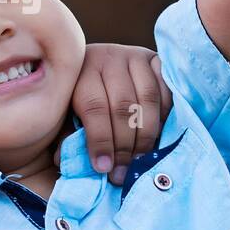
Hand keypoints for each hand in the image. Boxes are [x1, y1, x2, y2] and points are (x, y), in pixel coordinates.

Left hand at [65, 44, 172, 185]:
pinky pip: (166, 91)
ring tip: (140, 161)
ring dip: (146, 136)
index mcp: (81, 71)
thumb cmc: (78, 93)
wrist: (97, 60)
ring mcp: (134, 56)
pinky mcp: (155, 59)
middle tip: (122, 172)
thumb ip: (68, 133)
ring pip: (147, 99)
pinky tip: (157, 137)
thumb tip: (63, 161)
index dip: (100, 141)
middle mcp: (108, 58)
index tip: (104, 168)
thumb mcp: (66, 110)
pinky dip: (164, 117)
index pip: (94, 108)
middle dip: (124, 145)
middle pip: (123, 106)